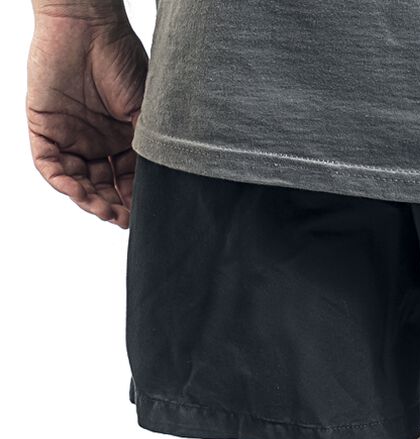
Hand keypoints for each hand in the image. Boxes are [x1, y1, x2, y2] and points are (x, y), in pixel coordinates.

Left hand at [27, 10, 147, 228]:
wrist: (87, 24)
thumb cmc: (120, 57)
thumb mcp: (145, 111)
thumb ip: (149, 147)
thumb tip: (160, 185)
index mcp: (121, 139)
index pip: (127, 181)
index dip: (133, 201)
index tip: (142, 215)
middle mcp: (95, 141)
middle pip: (101, 186)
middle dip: (111, 206)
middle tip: (121, 219)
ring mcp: (69, 136)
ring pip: (76, 181)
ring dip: (88, 199)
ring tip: (102, 209)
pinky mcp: (44, 127)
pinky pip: (49, 165)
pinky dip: (62, 182)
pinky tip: (78, 190)